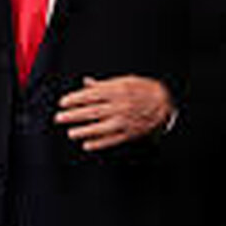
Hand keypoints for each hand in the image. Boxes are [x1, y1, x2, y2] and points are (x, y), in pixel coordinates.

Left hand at [54, 76, 174, 151]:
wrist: (165, 103)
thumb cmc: (143, 89)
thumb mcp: (124, 81)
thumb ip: (103, 84)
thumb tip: (85, 83)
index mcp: (117, 90)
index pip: (91, 95)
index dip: (75, 99)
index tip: (63, 102)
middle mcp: (120, 105)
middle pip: (93, 111)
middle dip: (74, 115)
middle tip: (59, 118)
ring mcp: (125, 120)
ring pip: (101, 127)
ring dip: (84, 131)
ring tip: (71, 133)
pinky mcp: (130, 132)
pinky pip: (112, 139)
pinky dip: (99, 143)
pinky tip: (87, 144)